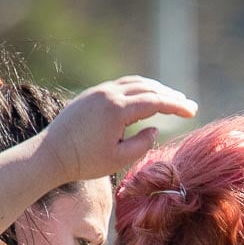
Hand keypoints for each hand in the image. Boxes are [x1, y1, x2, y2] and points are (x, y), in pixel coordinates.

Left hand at [43, 76, 196, 184]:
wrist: (51, 154)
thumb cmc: (84, 161)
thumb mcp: (119, 159)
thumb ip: (142, 144)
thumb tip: (154, 129)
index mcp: (117, 109)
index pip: (155, 101)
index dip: (176, 106)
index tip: (192, 111)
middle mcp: (108, 93)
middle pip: (147, 87)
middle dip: (170, 95)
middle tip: (188, 104)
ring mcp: (98, 91)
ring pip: (134, 83)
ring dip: (155, 89)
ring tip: (171, 99)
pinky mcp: (91, 94)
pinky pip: (121, 86)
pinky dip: (139, 89)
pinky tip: (146, 98)